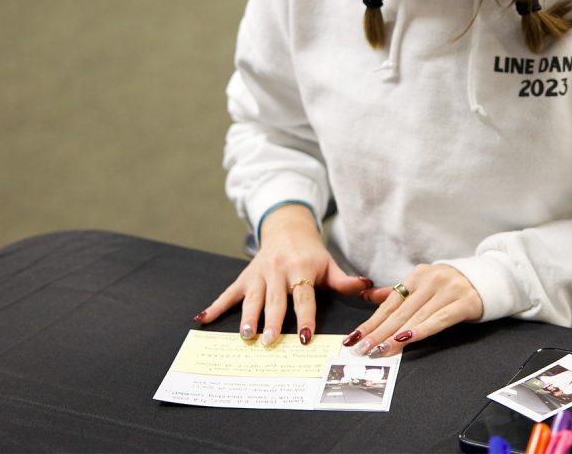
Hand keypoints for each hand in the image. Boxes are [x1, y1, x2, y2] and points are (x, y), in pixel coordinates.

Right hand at [195, 204, 371, 344]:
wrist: (287, 229)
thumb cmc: (311, 252)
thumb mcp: (329, 263)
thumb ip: (345, 279)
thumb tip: (368, 287)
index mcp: (301, 269)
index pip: (304, 296)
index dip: (305, 316)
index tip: (304, 336)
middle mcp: (278, 271)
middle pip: (275, 300)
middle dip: (272, 322)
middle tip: (268, 342)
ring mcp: (259, 274)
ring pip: (252, 298)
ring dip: (248, 317)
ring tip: (245, 336)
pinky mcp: (245, 276)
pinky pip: (229, 293)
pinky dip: (215, 306)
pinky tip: (203, 319)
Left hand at [339, 263, 482, 358]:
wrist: (489, 279)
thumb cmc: (451, 286)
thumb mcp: (424, 284)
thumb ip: (397, 292)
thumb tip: (367, 296)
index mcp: (418, 275)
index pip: (390, 303)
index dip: (371, 321)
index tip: (355, 337)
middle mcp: (431, 280)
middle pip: (399, 312)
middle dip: (378, 333)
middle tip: (361, 349)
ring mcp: (448, 290)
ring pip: (416, 317)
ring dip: (395, 336)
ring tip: (379, 350)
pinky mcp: (464, 303)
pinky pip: (439, 320)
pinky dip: (421, 330)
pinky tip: (407, 339)